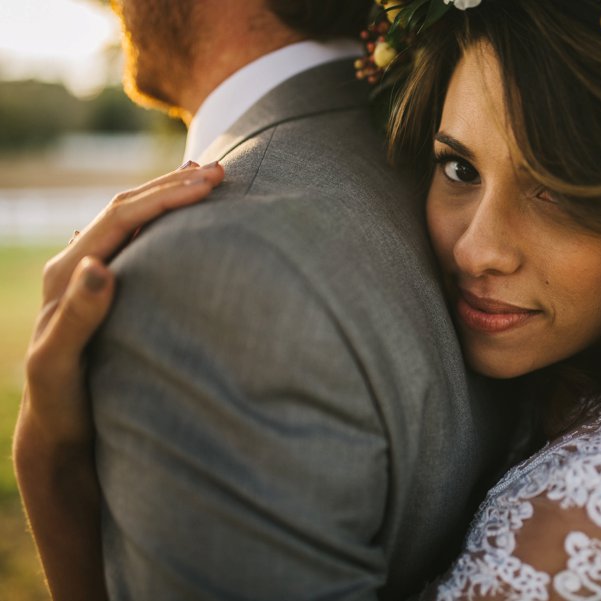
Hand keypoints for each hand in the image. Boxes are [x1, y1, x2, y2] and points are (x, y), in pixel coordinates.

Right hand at [13, 160, 223, 600]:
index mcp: (95, 264)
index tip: (218, 170)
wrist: (68, 429)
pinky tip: (104, 274)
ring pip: (95, 249)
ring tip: (184, 193)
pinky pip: (68, 320)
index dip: (172, 189)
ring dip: (137, 218)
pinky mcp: (51, 357)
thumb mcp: (138, 321)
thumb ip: (155, 284)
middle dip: (167, 192)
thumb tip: (208, 246)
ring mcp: (58, 313)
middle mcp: (72, 277)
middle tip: (218, 171)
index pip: (132, 212)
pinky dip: (83, 295)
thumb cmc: (108, 368)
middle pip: (119, 218)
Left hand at [20, 160, 224, 445]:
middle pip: (127, 208)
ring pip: (132, 218)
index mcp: (68, 273)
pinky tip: (182, 216)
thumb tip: (98, 264)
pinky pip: (137, 238)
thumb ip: (76, 315)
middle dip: (173, 186)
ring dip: (169, 195)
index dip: (165, 198)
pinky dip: (164, 218)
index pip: (121, 217)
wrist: (56, 424)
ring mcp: (91, 273)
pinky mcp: (106, 287)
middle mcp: (77, 265)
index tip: (208, 185)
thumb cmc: (61, 400)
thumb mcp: (59, 362)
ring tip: (206, 178)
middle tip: (220, 171)